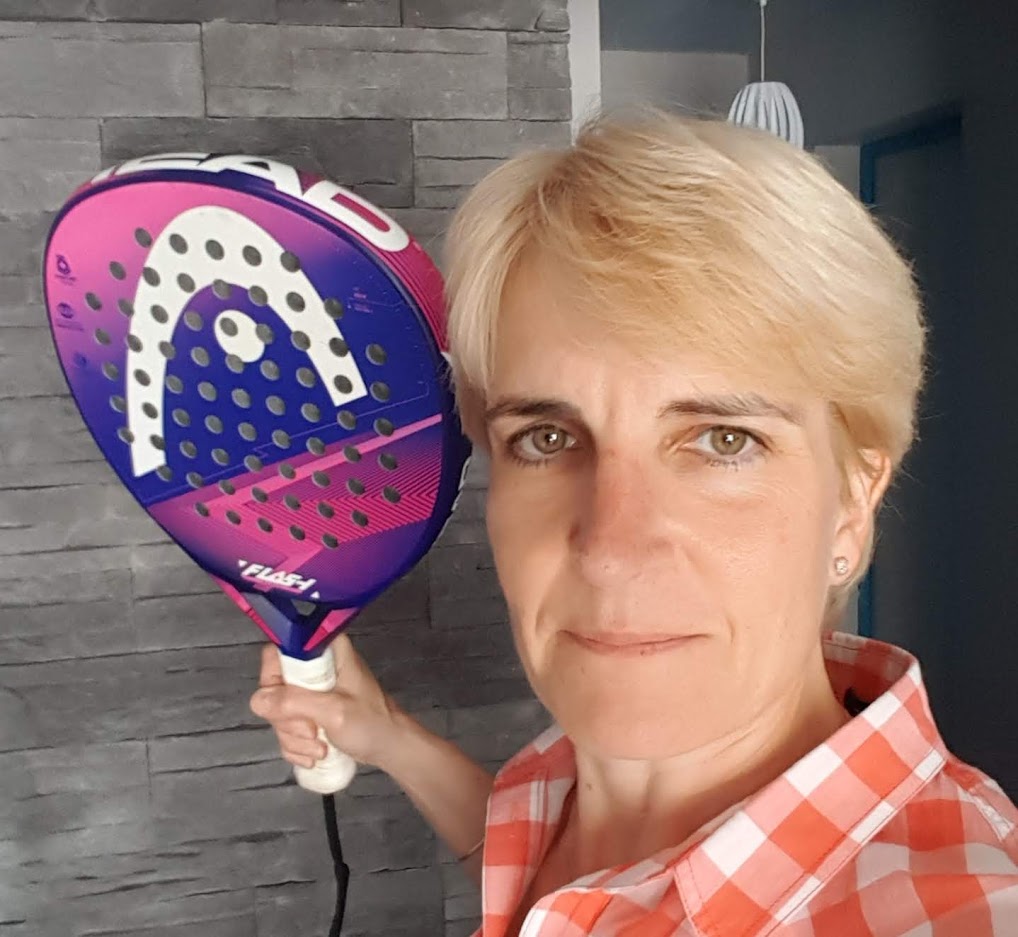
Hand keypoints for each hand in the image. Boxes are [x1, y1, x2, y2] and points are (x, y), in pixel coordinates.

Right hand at [250, 635, 404, 769]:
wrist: (390, 748)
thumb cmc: (371, 723)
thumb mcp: (334, 711)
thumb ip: (295, 703)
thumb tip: (259, 700)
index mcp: (326, 652)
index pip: (279, 652)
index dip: (275, 678)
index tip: (288, 702)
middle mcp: (315, 667)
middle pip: (274, 687)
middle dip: (288, 719)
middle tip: (313, 731)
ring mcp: (311, 691)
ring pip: (277, 712)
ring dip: (294, 737)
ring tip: (321, 747)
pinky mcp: (309, 712)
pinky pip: (285, 728)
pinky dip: (296, 745)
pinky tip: (314, 754)